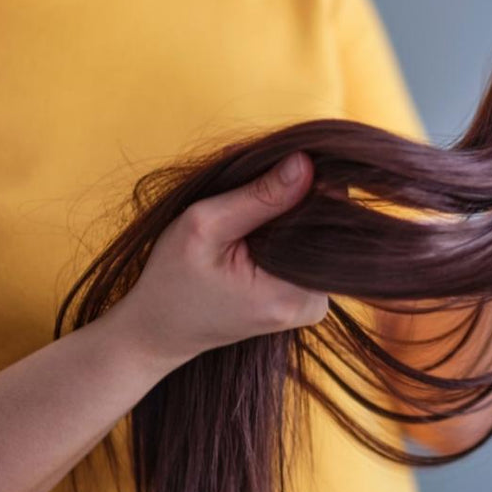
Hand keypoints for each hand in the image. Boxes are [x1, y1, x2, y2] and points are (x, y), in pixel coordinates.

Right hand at [104, 151, 328, 368]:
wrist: (161, 328)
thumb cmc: (173, 279)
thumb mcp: (205, 227)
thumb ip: (260, 196)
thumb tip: (306, 163)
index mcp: (295, 294)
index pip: (331, 220)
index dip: (308, 185)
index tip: (272, 173)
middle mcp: (317, 303)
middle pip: (328, 228)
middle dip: (295, 201)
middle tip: (248, 197)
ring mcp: (315, 303)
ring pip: (318, 237)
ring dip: (289, 216)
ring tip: (245, 220)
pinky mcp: (307, 299)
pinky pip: (307, 251)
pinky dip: (285, 234)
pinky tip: (253, 236)